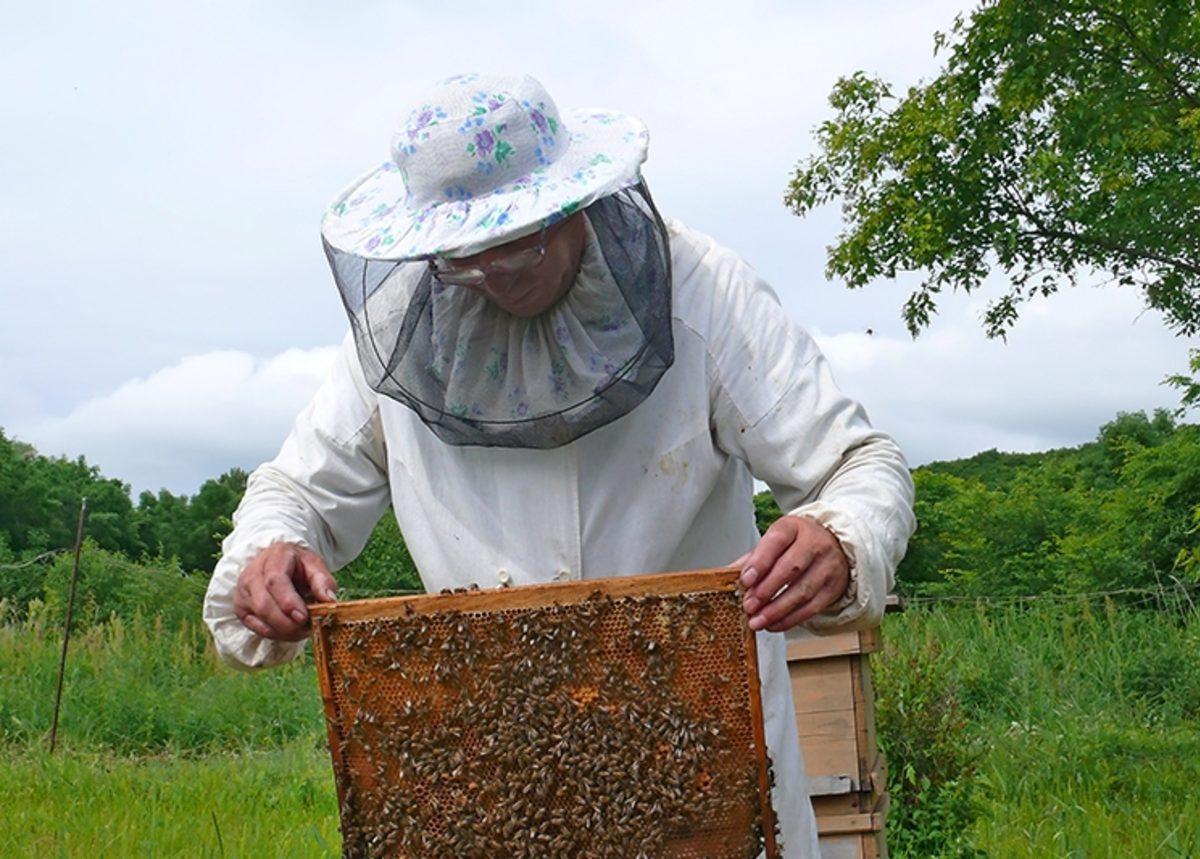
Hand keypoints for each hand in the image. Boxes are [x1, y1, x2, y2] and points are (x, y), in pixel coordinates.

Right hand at [233, 542, 337, 640]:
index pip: (275, 581)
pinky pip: (257, 628)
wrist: (277, 565)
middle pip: (265, 604)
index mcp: (274, 557)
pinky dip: (276, 634)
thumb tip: (329, 600)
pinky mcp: (241, 609)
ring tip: (303, 630)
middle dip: (288, 623)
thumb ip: (323, 582)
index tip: (304, 617)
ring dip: (284, 630)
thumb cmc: (298, 566)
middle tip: (308, 628)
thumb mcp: (315, 566)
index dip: (288, 602)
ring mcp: (243, 592)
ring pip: (260, 618)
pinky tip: (290, 632)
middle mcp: (252, 574)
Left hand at [734, 516, 850, 632]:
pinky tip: (774, 624)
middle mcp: (814, 544)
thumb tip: (726, 575)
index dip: (760, 562)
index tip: (745, 580)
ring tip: (757, 620)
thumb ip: (752, 558)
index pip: (776, 541)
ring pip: (802, 591)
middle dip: (766, 590)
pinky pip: (811, 608)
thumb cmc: (798, 543)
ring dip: (776, 610)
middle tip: (749, 605)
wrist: (835, 546)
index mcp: (793, 528)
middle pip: (791, 568)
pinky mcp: (833, 588)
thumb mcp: (775, 542)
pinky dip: (790, 619)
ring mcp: (827, 566)